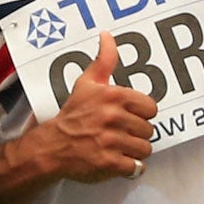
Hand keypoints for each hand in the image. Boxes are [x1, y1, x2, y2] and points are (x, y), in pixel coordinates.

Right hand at [35, 33, 156, 183]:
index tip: (128, 117)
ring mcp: (112, 141)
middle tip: (119, 134)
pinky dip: (129, 167)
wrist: (51, 146)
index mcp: (113, 96)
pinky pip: (135, 167)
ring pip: (144, 149)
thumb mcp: (86, 84)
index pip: (151, 108)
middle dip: (136, 134)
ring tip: (118, 147)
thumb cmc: (72, 115)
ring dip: (134, 151)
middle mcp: (114, 117)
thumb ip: (103, 60)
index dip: (141, 114)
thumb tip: (107, 35)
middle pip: (148, 130)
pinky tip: (117, 161)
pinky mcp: (109, 162)